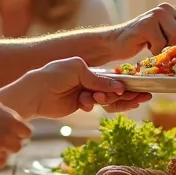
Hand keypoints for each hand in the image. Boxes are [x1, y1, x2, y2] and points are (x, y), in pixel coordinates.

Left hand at [0, 58, 151, 119]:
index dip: (126, 83)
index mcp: (89, 68)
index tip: (140, 89)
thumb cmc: (53, 75)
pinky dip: (94, 104)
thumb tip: (118, 86)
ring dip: (109, 99)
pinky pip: (94, 105)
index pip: (112, 76)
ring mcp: (85, 92)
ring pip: (105, 98)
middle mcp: (88, 80)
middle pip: (113, 88)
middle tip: (141, 98)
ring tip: (106, 99)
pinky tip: (87, 103)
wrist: (34, 93)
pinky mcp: (79, 104)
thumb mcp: (76, 70)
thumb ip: (96, 79)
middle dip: (126, 94)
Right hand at [0, 95, 31, 168]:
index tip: (9, 131)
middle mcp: (9, 134)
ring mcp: (0, 147)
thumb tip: (9, 114)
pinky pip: (0, 162)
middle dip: (11, 142)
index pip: (27, 132)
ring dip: (3, 150)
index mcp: (11, 119)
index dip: (19, 132)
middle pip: (19, 144)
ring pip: (11, 153)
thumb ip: (2, 111)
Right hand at [109, 3, 175, 58]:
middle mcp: (166, 8)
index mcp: (173, 10)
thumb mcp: (165, 35)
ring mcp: (156, 14)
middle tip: (175, 53)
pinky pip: (162, 43)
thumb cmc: (144, 41)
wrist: (117, 42)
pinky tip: (148, 48)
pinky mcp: (146, 24)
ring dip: (169, 50)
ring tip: (158, 49)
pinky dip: (157, 53)